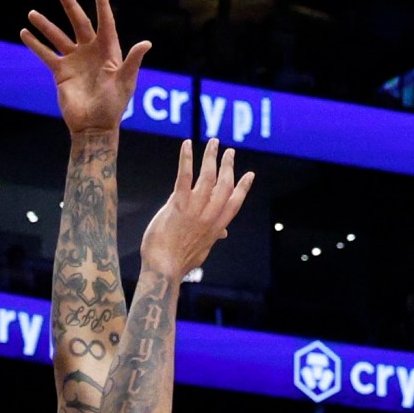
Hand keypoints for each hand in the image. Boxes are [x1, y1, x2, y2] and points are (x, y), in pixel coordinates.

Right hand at [21, 0, 149, 137]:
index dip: (102, 3)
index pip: (105, 21)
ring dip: (45, 25)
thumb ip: (132, 61)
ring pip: (58, 36)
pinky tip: (24, 33)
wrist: (94, 126)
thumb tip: (146, 43)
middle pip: (79, 22)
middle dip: (70, 5)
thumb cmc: (113, 106)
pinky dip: (36, 45)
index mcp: (108, 49)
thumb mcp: (125, 82)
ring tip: (32, 13)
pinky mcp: (61, 72)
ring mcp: (74, 60)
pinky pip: (46, 54)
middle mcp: (90, 50)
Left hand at [139, 139, 253, 280]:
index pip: (235, 203)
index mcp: (217, 227)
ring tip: (214, 142)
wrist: (163, 270)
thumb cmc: (178, 263)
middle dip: (228, 166)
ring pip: (208, 175)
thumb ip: (212, 238)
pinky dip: (186, 158)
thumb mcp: (201, 251)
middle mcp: (209, 215)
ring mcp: (195, 209)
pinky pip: (185, 176)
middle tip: (229, 152)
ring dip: (211, 156)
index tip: (249, 175)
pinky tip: (186, 144)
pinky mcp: (178, 204)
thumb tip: (222, 234)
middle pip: (224, 184)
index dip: (243, 188)